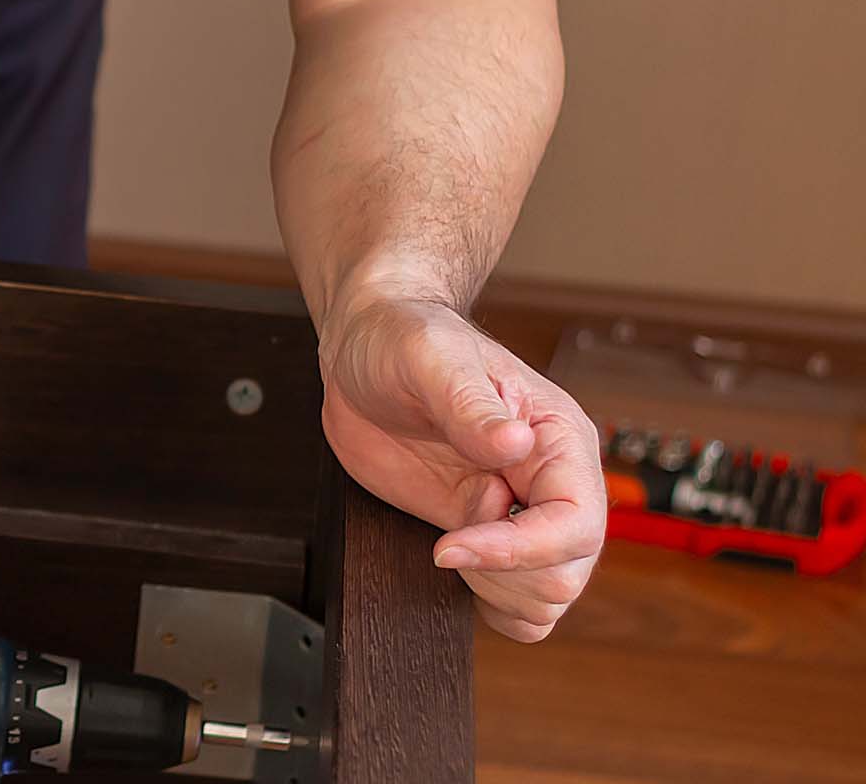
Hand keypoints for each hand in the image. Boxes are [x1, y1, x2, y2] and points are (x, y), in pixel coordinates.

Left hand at [318, 295, 605, 641]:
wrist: (368, 351)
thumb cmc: (404, 339)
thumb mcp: (430, 358)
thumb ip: (470, 404)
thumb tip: (515, 445)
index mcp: (557, 439)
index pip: (576, 523)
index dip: (519, 550)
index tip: (450, 545)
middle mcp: (551, 483)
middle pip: (567, 574)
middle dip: (503, 574)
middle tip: (446, 540)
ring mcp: (518, 515)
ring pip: (547, 598)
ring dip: (495, 591)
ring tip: (448, 544)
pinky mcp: (485, 536)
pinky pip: (519, 604)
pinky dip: (491, 604)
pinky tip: (454, 569)